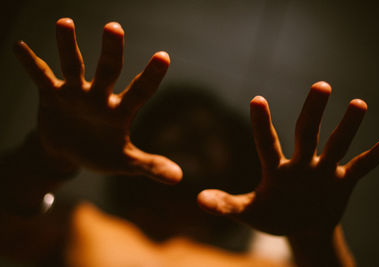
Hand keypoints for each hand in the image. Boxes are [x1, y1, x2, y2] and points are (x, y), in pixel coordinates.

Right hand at [13, 18, 181, 183]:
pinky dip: (31, 64)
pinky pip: (41, 77)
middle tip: (114, 28)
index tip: (163, 56)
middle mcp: (100, 96)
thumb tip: (179, 178)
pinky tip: (20, 47)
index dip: (151, 75)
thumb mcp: (125, 162)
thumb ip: (150, 165)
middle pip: (108, 70)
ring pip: (74, 66)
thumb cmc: (102, 154)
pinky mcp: (52, 95)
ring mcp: (76, 93)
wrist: (69, 153)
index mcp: (120, 111)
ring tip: (65, 22)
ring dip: (68, 46)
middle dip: (111, 51)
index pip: (140, 90)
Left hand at [197, 81, 378, 234]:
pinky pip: (358, 168)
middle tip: (321, 85)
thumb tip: (198, 200)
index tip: (256, 99)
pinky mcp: (342, 183)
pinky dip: (371, 158)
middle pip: (307, 132)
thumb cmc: (272, 215)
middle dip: (313, 111)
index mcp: (275, 169)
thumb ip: (226, 205)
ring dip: (347, 128)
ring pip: (336, 145)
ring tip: (358, 104)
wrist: (300, 225)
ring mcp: (322, 171)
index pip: (267, 143)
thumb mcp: (249, 212)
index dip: (262, 124)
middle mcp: (300, 163)